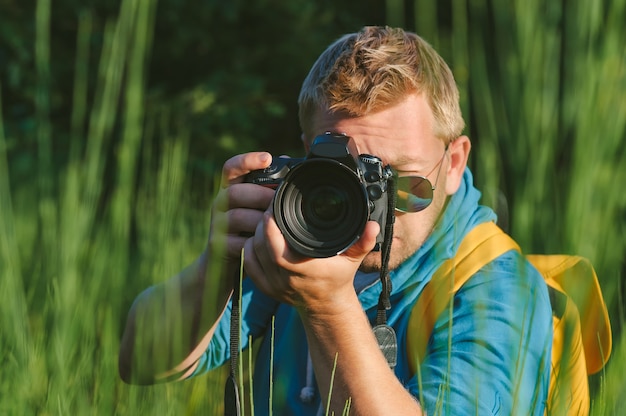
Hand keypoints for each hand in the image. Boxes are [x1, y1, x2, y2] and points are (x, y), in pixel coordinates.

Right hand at [208, 152, 275, 263]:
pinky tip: (267, 243)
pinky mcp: (219, 245)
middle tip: (278, 203)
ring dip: (260, 220)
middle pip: (235, 193)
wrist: (226, 264)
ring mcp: (216, 225)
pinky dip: (255, 242)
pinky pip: (238, 241)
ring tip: (276, 224)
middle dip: (260, 196)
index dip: (246, 160)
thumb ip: (269, 186)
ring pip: (237, 217)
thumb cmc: (250, 229)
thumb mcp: (258, 207)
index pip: (231, 168)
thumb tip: (289, 160)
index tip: (267, 158)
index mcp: (230, 189)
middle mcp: (220, 203)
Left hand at [243, 209, 379, 313]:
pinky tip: (256, 236)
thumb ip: (364, 241)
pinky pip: (248, 264)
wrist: (326, 306)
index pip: (277, 250)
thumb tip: (372, 225)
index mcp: (304, 270)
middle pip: (261, 247)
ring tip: (265, 219)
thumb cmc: (338, 278)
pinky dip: (249, 248)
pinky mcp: (264, 288)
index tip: (273, 207)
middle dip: (262, 224)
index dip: (270, 228)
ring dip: (255, 234)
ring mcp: (272, 285)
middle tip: (269, 207)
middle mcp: (285, 279)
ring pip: (253, 253)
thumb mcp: (353, 259)